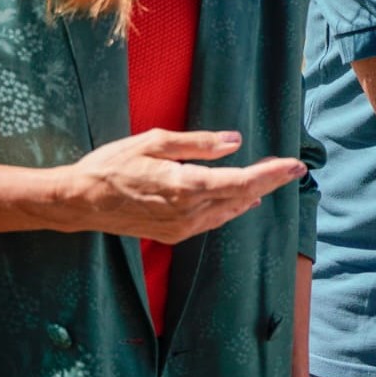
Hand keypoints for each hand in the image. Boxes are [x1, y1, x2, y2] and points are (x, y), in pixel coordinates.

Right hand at [53, 128, 305, 243]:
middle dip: (271, 182)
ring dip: (253, 194)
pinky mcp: (173, 235)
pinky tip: (243, 200)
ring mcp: (181, 227)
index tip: (296, 165)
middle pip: (242, 197)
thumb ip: (197, 143)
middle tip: (295, 168)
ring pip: (230, 211)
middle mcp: (188, 211)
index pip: (241, 181)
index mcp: (185, 186)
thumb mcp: (154, 142)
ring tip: (275, 178)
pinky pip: (213, 220)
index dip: (272, 173)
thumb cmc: (112, 165)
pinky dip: (233, 207)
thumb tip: (234, 142)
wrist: (80, 203)